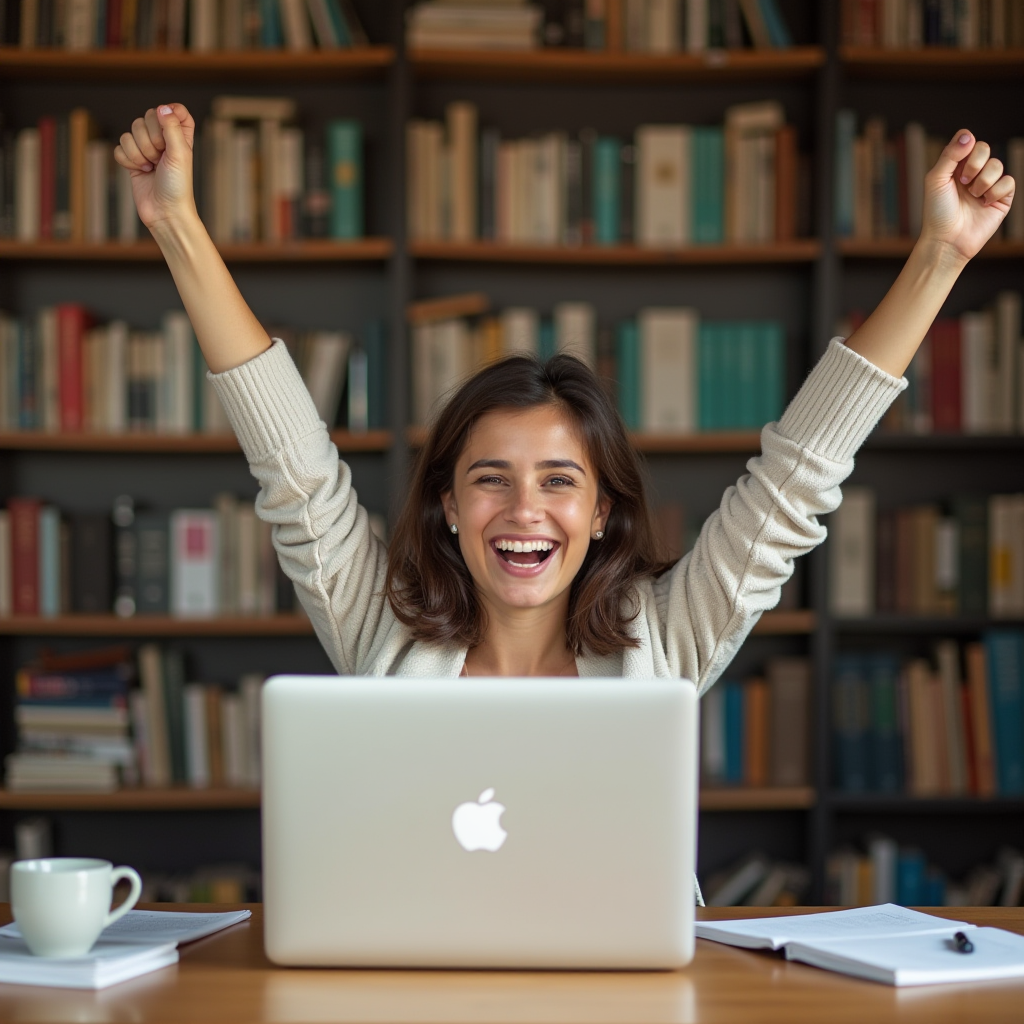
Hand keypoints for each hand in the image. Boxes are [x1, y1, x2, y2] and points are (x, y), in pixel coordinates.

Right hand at [113, 103, 196, 229]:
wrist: (165, 212)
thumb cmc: (177, 186)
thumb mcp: (180, 154)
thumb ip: (172, 128)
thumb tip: (163, 107)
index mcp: (180, 136)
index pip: (174, 109)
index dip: (169, 114)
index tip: (169, 130)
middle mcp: (163, 140)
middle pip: (146, 118)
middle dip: (150, 139)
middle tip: (160, 158)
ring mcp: (147, 150)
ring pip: (130, 133)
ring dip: (138, 153)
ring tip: (151, 168)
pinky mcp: (133, 160)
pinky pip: (120, 148)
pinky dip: (127, 161)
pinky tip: (141, 172)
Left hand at [920, 129, 1014, 261]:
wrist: (947, 240)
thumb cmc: (937, 212)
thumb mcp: (936, 180)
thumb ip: (950, 155)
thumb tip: (968, 135)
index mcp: (955, 166)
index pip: (969, 141)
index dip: (966, 148)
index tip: (957, 165)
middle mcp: (972, 173)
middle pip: (985, 148)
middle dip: (975, 164)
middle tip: (963, 182)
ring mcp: (988, 184)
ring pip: (997, 164)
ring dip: (983, 181)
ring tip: (972, 196)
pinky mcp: (1001, 198)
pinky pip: (1009, 181)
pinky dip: (995, 191)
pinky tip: (984, 203)